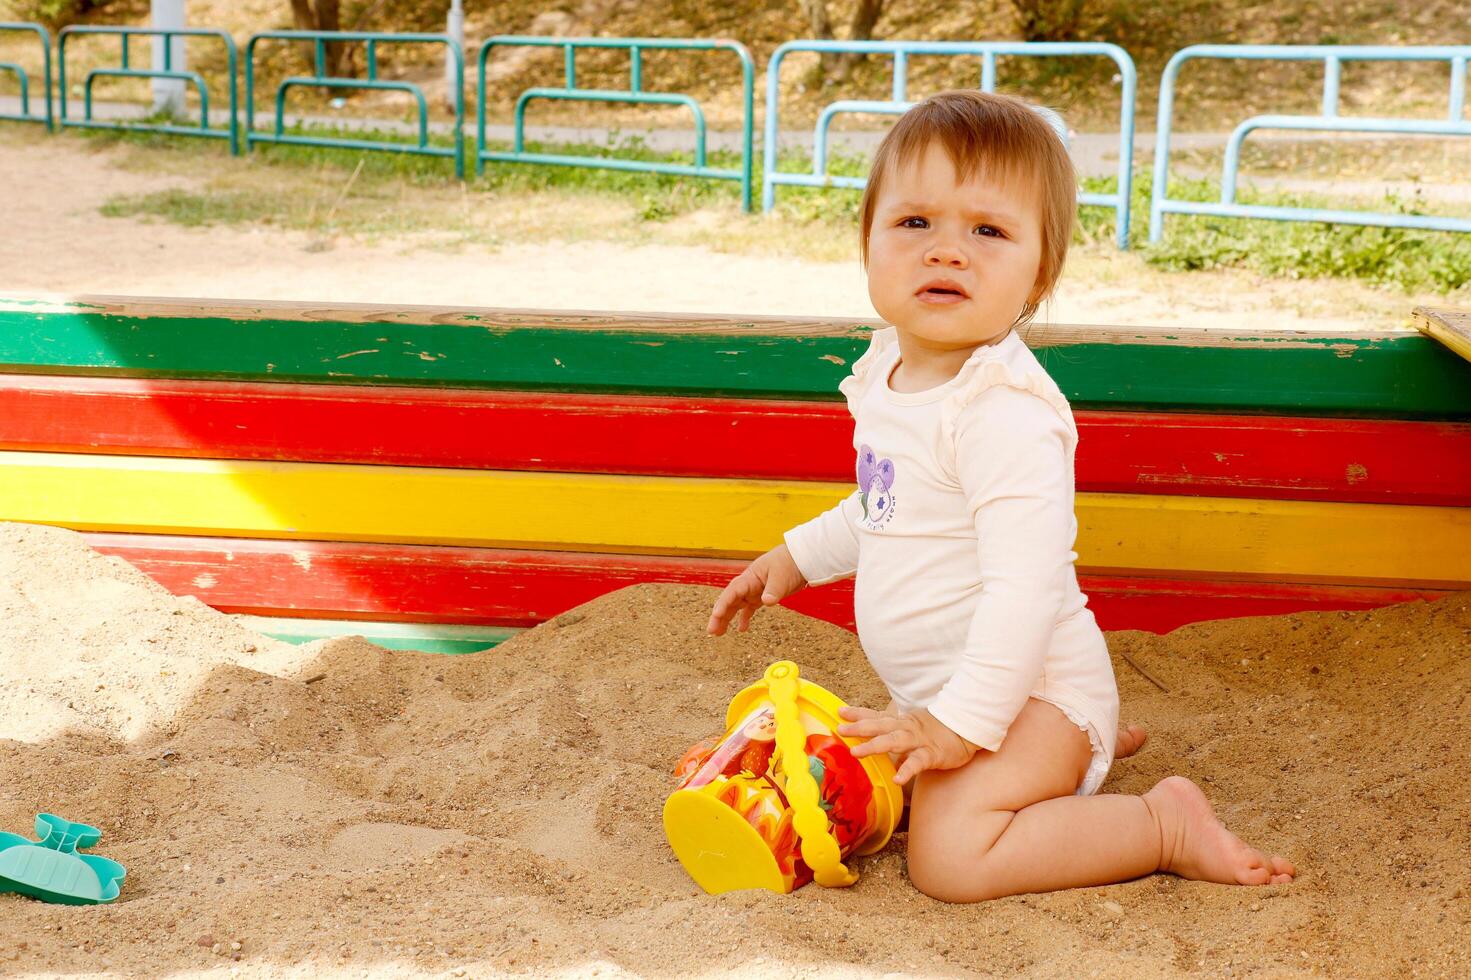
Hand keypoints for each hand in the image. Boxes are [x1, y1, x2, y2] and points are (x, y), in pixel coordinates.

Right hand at [706, 544, 806, 635]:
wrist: (801, 558)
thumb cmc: (789, 563)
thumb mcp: (782, 576)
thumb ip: (773, 589)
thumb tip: (767, 601)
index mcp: (750, 577)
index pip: (733, 591)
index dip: (723, 603)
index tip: (716, 615)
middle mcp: (748, 584)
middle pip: (730, 600)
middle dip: (719, 615)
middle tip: (711, 630)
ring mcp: (754, 590)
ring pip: (736, 606)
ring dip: (727, 618)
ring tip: (718, 633)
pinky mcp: (762, 595)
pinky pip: (749, 608)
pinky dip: (744, 618)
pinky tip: (741, 629)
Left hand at [837, 706, 977, 785]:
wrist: (967, 730)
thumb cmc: (936, 730)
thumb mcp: (910, 727)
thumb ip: (892, 731)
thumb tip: (871, 737)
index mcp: (901, 722)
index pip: (877, 716)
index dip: (858, 713)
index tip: (839, 712)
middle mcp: (906, 728)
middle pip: (880, 726)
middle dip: (859, 728)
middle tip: (840, 730)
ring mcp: (918, 740)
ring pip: (894, 741)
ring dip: (874, 746)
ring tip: (856, 752)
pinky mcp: (932, 754)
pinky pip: (917, 762)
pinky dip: (907, 770)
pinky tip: (896, 779)